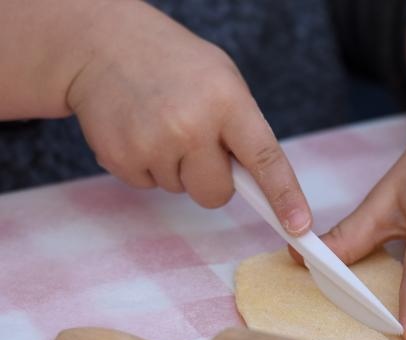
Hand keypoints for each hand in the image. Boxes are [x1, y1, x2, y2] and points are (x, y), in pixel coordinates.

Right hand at [66, 1, 310, 232]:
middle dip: (211, 178)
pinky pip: (149, 186)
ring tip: (161, 124)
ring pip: (181, 190)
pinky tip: (140, 130)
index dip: (284, 196)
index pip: (265, 159)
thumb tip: (262, 185)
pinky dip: (146, 166)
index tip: (299, 226)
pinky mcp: (120, 157)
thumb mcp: (224, 80)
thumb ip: (245, 129)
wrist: (104, 45)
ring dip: (175, 167)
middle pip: (216, 193)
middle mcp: (191, 124)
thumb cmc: (177, 66)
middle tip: (195, 141)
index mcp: (227, 102)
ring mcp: (152, 142)